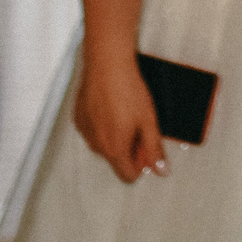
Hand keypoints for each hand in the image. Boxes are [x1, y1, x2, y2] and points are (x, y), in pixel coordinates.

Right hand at [74, 48, 168, 183]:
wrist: (107, 65)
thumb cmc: (128, 90)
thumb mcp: (149, 121)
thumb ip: (154, 150)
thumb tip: (162, 170)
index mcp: (115, 150)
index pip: (128, 176)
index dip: (142, 164)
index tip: (147, 148)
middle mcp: (96, 145)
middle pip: (116, 160)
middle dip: (130, 149)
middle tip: (139, 125)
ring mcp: (85, 132)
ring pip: (104, 145)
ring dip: (116, 136)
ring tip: (125, 112)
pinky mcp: (79, 119)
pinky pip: (93, 131)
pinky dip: (103, 124)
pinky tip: (112, 106)